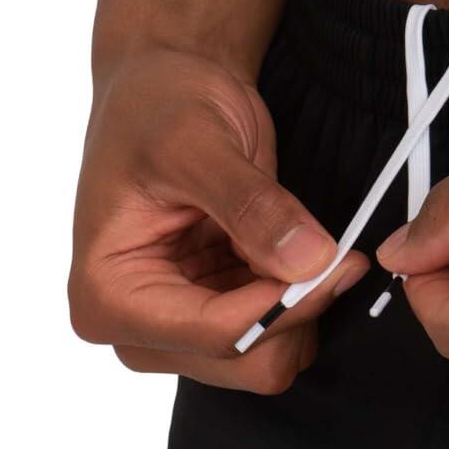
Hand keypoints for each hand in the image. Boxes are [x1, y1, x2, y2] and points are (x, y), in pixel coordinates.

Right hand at [70, 47, 361, 392]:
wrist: (164, 87)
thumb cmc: (160, 105)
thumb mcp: (199, 142)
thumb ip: (252, 205)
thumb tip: (310, 260)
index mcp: (107, 297)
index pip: (217, 334)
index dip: (290, 304)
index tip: (342, 261)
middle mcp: (135, 331)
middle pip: (245, 361)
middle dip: (296, 308)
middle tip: (332, 247)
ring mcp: (174, 332)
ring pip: (268, 357)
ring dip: (300, 303)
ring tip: (296, 234)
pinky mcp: (211, 320)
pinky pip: (276, 335)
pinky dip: (298, 297)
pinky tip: (289, 247)